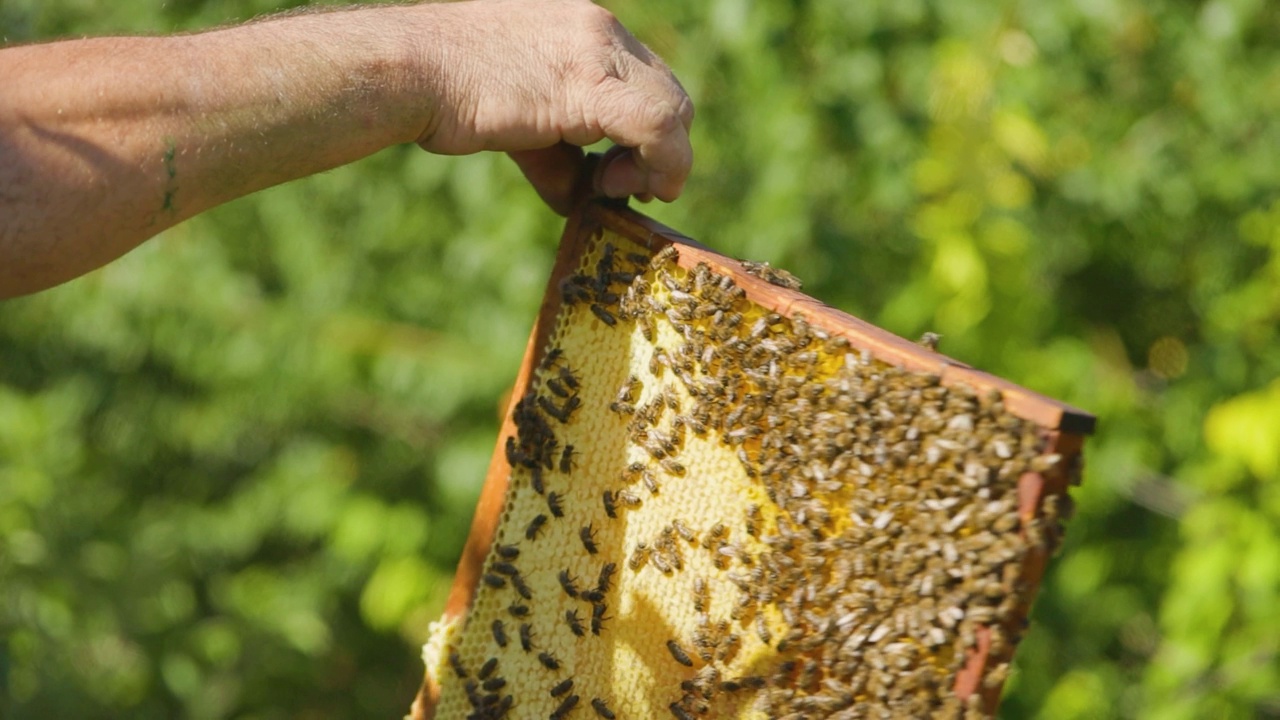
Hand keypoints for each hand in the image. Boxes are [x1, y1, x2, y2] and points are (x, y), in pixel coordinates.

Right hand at [414, 0, 693, 213]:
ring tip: (614, 186)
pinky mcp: (594, 85)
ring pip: (673, 109)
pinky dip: (658, 166)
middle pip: (669, 92)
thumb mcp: (517, 121)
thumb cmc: (445, 93)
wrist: (410, 71)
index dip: (645, 131)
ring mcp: (599, 50)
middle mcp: (599, 27)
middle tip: (620, 183)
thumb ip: (557, 155)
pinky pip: (658, 128)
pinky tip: (620, 187)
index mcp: (581, 25)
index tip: (616, 167)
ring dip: (660, 162)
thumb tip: (579, 198)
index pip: (645, 77)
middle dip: (659, 148)